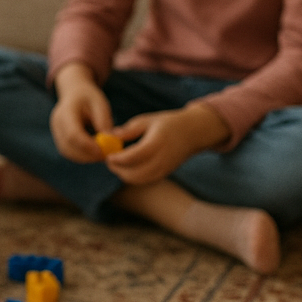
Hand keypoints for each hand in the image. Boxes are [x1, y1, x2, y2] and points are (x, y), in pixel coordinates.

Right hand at [50, 62, 111, 162]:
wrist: (74, 92)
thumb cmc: (89, 97)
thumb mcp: (100, 103)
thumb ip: (104, 121)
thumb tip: (109, 140)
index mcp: (66, 111)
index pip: (73, 133)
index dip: (87, 146)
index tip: (103, 152)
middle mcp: (57, 123)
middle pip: (68, 146)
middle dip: (88, 155)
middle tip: (106, 156)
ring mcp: (56, 132)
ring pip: (68, 152)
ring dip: (85, 157)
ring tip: (102, 152)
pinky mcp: (59, 138)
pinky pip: (69, 152)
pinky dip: (82, 155)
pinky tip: (94, 151)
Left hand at [105, 103, 229, 184]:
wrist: (193, 133)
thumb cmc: (167, 123)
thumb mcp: (147, 120)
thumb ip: (129, 130)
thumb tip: (109, 136)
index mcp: (157, 142)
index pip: (134, 157)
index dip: (118, 159)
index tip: (108, 155)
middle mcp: (162, 158)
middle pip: (135, 174)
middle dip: (118, 169)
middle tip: (109, 160)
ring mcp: (165, 168)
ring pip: (139, 180)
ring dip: (124, 174)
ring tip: (118, 162)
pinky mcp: (165, 173)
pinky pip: (146, 181)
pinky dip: (134, 177)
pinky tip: (129, 166)